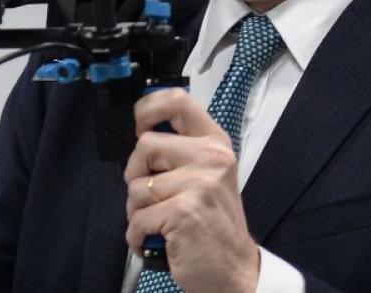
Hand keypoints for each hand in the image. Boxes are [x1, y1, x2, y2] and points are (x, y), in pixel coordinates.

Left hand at [124, 88, 259, 292]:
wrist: (234, 269)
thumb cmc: (213, 223)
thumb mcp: (208, 175)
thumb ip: (181, 150)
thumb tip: (141, 130)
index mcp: (215, 143)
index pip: (177, 101)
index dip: (147, 108)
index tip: (140, 126)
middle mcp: (211, 158)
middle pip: (144, 145)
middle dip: (136, 174)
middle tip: (152, 195)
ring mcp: (199, 184)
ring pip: (135, 186)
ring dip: (137, 211)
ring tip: (158, 221)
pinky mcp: (183, 211)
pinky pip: (137, 217)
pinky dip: (138, 234)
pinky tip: (156, 239)